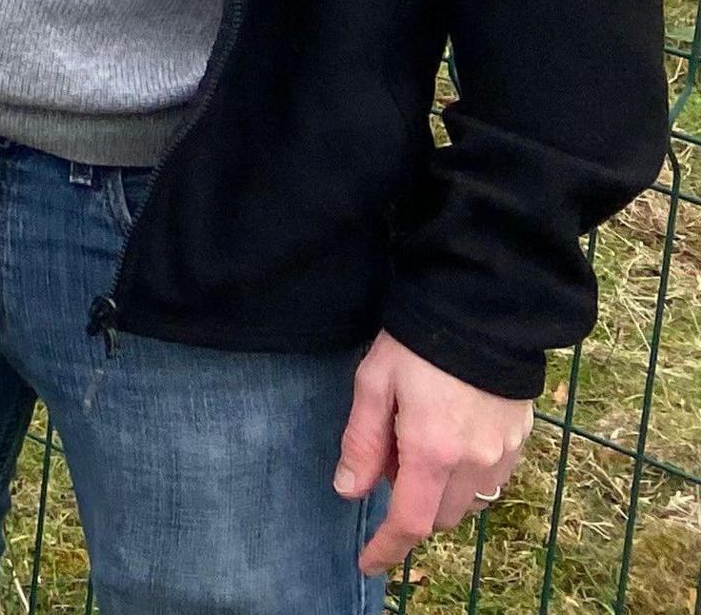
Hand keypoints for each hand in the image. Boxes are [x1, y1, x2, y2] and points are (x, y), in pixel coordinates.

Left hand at [337, 330, 529, 573]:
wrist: (483, 309)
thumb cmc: (417, 343)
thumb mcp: (373, 384)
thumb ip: (362, 443)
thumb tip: (350, 490)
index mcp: (433, 451)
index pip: (411, 522)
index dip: (387, 548)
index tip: (368, 563)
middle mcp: (475, 462)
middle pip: (439, 516)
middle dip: (410, 506)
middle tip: (389, 457)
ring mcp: (505, 454)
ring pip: (467, 502)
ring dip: (439, 492)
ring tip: (418, 440)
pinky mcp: (522, 441)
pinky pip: (491, 481)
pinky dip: (465, 476)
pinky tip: (449, 438)